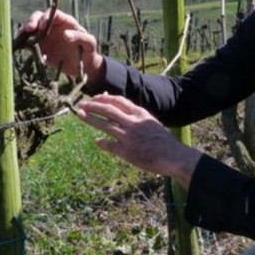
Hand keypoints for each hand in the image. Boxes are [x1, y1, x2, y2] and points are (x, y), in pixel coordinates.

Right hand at [20, 9, 103, 85]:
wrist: (84, 68)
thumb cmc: (88, 52)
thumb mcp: (90, 44)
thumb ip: (81, 37)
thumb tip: (66, 34)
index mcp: (66, 22)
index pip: (54, 14)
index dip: (47, 17)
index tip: (43, 25)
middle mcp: (53, 26)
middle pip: (39, 18)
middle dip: (33, 21)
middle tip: (29, 29)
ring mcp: (45, 36)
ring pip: (32, 29)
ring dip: (25, 31)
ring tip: (20, 36)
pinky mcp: (40, 48)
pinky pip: (29, 43)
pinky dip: (23, 43)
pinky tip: (20, 46)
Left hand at [76, 94, 200, 188]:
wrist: (173, 156)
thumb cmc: (163, 141)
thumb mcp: (151, 123)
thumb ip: (137, 118)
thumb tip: (122, 116)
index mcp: (140, 113)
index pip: (118, 101)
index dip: (104, 98)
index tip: (94, 98)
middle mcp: (133, 122)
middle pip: (108, 109)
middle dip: (93, 106)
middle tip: (82, 104)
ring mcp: (129, 136)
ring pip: (105, 124)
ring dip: (91, 119)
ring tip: (80, 115)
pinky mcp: (127, 151)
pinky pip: (109, 145)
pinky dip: (101, 143)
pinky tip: (96, 141)